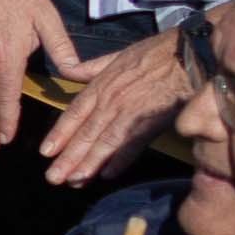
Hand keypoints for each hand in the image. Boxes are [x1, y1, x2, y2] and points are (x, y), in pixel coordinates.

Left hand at [35, 25, 195, 185]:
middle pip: (85, 134)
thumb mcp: (117, 55)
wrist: (189, 55)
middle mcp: (111, 102)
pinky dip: (120, 161)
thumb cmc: (157, 53)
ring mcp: (130, 113)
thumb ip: (91, 67)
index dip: (59, 134)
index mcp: (101, 86)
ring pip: (104, 143)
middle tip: (53, 178)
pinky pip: (132, 145)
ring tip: (74, 182)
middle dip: (67, 158)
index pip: (73, 114)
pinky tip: (107, 175)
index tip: (45, 152)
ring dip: (88, 165)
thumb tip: (67, 70)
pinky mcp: (152, 122)